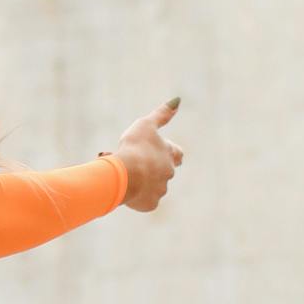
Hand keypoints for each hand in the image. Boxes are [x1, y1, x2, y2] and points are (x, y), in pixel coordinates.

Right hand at [109, 98, 182, 214]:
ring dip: (143, 183)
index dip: (171, 153)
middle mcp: (168, 173)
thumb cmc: (135, 147)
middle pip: (164, 172)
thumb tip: (178, 100)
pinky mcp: (150, 204)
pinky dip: (137, 198)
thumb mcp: (146, 125)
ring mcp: (160, 190)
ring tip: (127, 177)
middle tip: (135, 165)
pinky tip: (126, 191)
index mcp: (169, 155)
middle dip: (152, 170)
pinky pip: (145, 202)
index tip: (165, 153)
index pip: (178, 154)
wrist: (126, 174)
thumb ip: (162, 114)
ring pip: (153, 188)